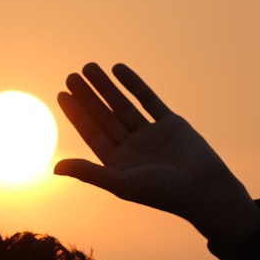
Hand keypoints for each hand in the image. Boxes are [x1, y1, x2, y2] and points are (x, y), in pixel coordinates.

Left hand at [55, 63, 259, 245]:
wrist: (205, 189)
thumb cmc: (162, 193)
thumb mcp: (121, 183)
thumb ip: (88, 173)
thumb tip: (54, 168)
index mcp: (117, 164)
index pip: (92, 134)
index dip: (76, 114)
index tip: (62, 95)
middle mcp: (132, 149)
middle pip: (104, 117)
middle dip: (87, 96)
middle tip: (70, 75)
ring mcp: (151, 135)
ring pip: (123, 105)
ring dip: (106, 87)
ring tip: (89, 67)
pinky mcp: (171, 124)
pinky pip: (148, 100)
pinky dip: (134, 84)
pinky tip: (118, 69)